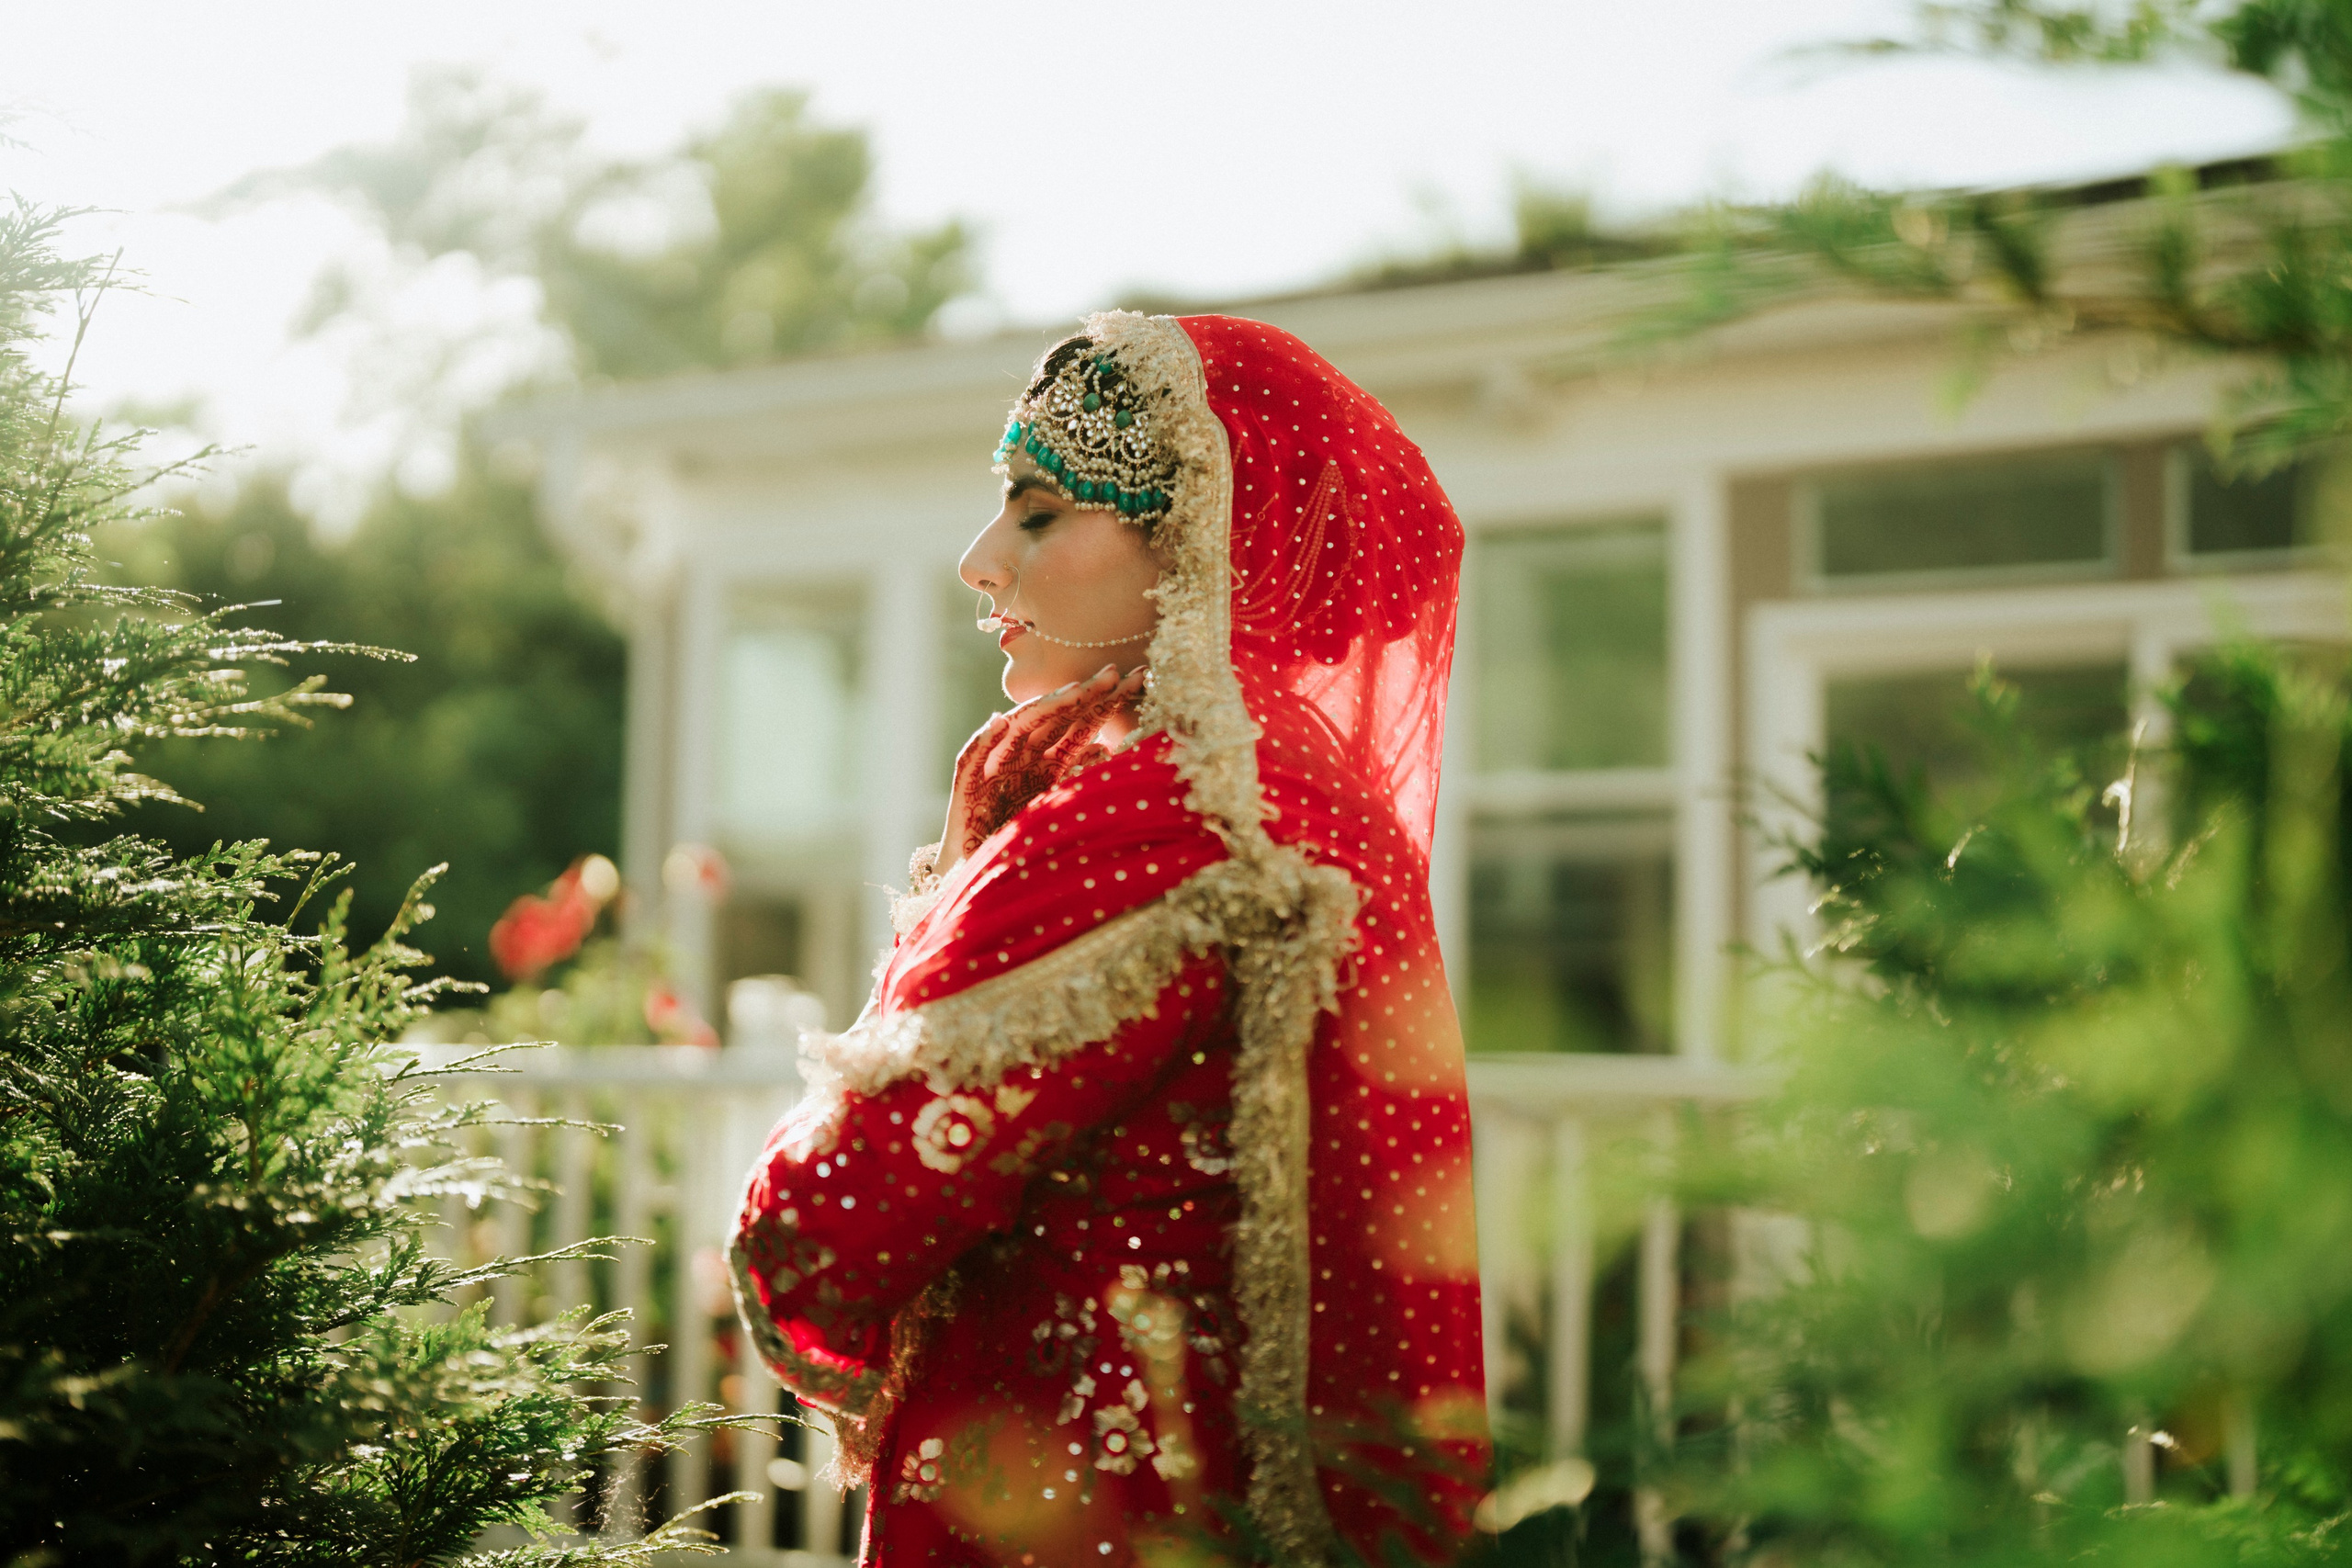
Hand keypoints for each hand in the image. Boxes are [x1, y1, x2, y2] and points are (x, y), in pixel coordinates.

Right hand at [939, 664, 1146, 873]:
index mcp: (1050, 760)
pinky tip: (999, 723)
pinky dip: (985, 739)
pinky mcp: (967, 781)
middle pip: (1059, 716)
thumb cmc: (1021, 837)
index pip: (1082, 725)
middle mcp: (1025, 754)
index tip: (1138, 680)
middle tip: (1115, 672)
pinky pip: (973, 756)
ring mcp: (997, 764)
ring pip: (1021, 726)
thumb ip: (1077, 775)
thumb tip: (1106, 749)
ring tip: (1072, 692)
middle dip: (1087, 693)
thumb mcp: (1058, 805)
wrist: (980, 863)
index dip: (1107, 702)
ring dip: (1045, 707)